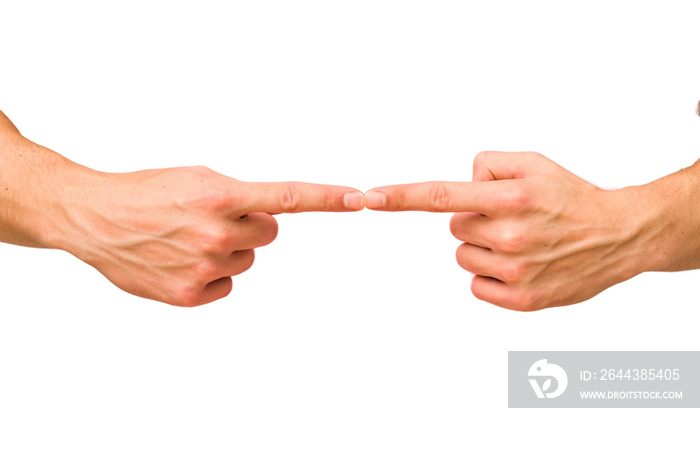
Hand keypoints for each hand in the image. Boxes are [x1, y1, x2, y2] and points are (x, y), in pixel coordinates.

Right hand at [50, 166, 364, 306]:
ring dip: (226, 249)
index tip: (361, 198)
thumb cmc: (146, 192)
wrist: (94, 217)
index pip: (289, 198)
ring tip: (187, 238)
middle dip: (250, 224)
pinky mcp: (190, 295)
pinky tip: (181, 261)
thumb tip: (270, 216)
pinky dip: (211, 275)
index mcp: (221, 197)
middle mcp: (217, 233)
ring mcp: (203, 267)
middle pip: (268, 233)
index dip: (329, 198)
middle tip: (212, 217)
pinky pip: (226, 285)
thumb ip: (238, 196)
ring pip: (245, 259)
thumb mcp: (196, 178)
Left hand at [365, 151, 668, 310]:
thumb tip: (462, 186)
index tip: (368, 198)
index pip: (442, 196)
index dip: (400, 197)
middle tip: (512, 218)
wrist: (619, 236)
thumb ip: (490, 165)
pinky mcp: (523, 299)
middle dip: (474, 219)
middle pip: (454, 227)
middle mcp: (510, 235)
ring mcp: (516, 270)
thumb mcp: (535, 163)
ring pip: (464, 256)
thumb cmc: (572, 197)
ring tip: (521, 240)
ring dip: (483, 247)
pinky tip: (520, 264)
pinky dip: (491, 274)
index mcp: (511, 198)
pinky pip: (478, 285)